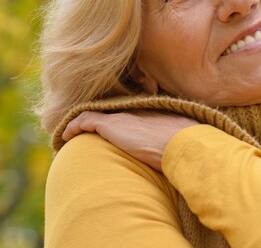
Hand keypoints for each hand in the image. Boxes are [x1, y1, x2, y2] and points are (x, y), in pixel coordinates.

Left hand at [62, 110, 198, 171]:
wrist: (184, 145)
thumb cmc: (189, 149)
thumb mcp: (184, 142)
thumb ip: (178, 143)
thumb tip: (182, 155)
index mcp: (156, 114)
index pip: (132, 115)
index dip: (120, 123)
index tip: (114, 133)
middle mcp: (138, 111)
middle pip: (112, 113)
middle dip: (99, 123)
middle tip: (89, 134)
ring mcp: (124, 116)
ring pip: (95, 115)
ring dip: (81, 125)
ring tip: (71, 136)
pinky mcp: (111, 125)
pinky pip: (84, 121)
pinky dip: (74, 128)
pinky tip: (66, 138)